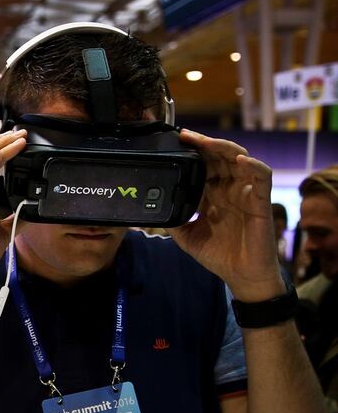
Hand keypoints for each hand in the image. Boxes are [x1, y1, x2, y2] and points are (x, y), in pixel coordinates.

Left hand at [170, 130, 284, 301]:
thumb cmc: (219, 254)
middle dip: (204, 144)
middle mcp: (229, 189)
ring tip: (206, 143)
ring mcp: (246, 193)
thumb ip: (173, 220)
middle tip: (186, 136)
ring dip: (223, 148)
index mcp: (213, 194)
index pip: (204, 164)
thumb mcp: (186, 236)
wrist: (241, 276)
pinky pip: (262, 178)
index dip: (192, 152)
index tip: (176, 142)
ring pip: (240, 159)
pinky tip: (239, 161)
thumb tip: (151, 209)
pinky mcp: (261, 202)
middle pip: (219, 156)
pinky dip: (253, 166)